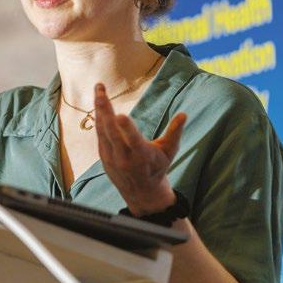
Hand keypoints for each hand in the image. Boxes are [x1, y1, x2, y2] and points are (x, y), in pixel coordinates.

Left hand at [94, 82, 186, 215]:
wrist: (142, 192)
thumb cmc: (158, 167)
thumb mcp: (169, 152)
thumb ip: (174, 132)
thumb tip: (183, 114)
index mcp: (143, 157)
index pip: (134, 142)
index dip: (127, 129)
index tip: (121, 115)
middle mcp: (125, 158)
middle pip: (112, 133)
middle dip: (105, 112)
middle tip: (100, 93)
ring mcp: (112, 157)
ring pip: (103, 131)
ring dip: (99, 110)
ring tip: (99, 90)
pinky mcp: (104, 156)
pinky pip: (100, 134)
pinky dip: (99, 118)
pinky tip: (99, 102)